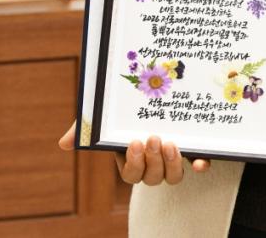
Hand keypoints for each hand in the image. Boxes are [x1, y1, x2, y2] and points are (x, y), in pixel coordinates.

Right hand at [58, 121, 210, 184]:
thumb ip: (86, 127)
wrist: (156, 87)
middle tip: (153, 138)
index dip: (133, 163)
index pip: (130, 173)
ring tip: (171, 143)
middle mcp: (152, 162)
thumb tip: (63, 143)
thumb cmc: (124, 108)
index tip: (133, 142)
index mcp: (131, 158)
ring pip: (172, 177)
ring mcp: (172, 157)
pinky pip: (198, 164)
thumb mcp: (106, 114)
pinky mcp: (192, 149)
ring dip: (172, 165)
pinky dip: (201, 165)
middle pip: (152, 178)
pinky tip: (202, 161)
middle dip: (152, 162)